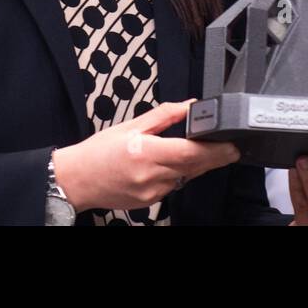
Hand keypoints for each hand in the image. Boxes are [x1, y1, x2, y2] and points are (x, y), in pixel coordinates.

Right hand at [54, 99, 239, 210]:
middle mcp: (150, 176)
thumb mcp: (131, 126)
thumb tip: (189, 105)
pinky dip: (179, 175)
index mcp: (146, 153)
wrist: (77, 180)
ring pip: (185, 178)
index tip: (231, 144)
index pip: (190, 153)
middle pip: (193, 167)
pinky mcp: (149, 202)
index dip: (215, 150)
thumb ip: (163, 116)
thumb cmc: (99, 152)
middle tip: (231, 149)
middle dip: (215, 158)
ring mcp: (150, 192)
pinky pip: (172, 186)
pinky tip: (175, 165)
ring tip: (204, 152)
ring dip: (197, 166)